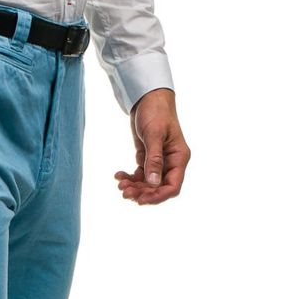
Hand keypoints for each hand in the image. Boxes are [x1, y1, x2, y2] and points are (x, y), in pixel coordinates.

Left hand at [115, 88, 190, 204]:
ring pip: (147, 184)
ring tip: (120, 184)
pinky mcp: (148, 159)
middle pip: (158, 188)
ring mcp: (159, 162)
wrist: (148, 98)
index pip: (173, 186)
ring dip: (134, 187)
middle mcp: (171, 163)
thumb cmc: (156, 112)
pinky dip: (129, 178)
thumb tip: (153, 183)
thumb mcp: (154, 135)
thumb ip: (154, 159)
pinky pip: (139, 175)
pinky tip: (118, 175)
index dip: (158, 197)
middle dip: (142, 192)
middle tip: (124, 192)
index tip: (141, 200)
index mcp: (179, 158)